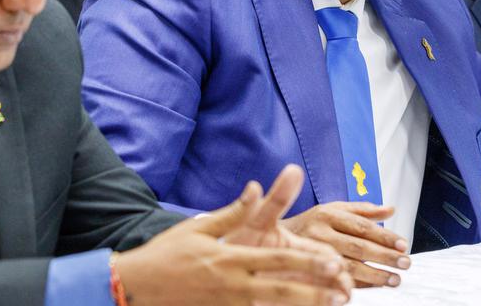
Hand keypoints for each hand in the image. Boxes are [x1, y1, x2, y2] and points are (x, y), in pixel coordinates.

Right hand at [115, 166, 351, 305]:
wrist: (136, 286)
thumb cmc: (167, 253)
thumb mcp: (199, 227)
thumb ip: (234, 211)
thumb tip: (256, 186)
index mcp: (232, 259)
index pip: (277, 260)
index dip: (308, 262)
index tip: (333, 262)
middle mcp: (234, 285)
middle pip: (282, 290)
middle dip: (315, 291)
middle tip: (344, 291)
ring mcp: (229, 305)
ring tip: (332, 305)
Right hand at [283, 202, 410, 287]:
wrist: (268, 240)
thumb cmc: (310, 224)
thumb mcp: (332, 209)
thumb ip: (362, 210)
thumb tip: (391, 209)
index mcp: (328, 214)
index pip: (362, 226)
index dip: (384, 236)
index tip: (403, 245)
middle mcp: (319, 233)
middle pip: (358, 247)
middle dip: (384, 257)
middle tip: (405, 263)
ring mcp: (312, 254)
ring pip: (347, 267)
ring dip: (374, 275)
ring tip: (394, 280)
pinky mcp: (307, 271)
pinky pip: (336, 280)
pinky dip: (357, 285)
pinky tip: (373, 287)